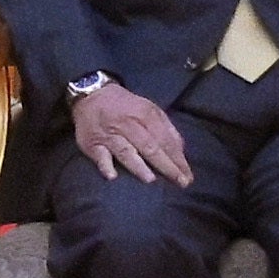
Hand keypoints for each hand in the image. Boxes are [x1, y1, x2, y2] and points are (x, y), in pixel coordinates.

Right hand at [60, 80, 195, 188]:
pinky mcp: (92, 143)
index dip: (177, 159)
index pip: (164, 139)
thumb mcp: (148, 109)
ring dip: (138, 166)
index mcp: (144, 114)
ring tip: (150, 179)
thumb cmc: (125, 106)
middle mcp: (127, 124)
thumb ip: (166, 128)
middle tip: (179, 183)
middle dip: (166, 166)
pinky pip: (99, 155)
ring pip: (125, 151)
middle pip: (149, 147)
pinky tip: (112, 176)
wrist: (91, 94)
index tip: (187, 176)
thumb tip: (180, 150)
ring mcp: (109, 135)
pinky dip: (105, 165)